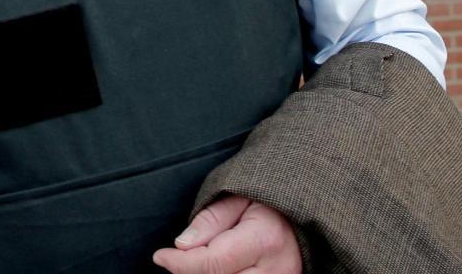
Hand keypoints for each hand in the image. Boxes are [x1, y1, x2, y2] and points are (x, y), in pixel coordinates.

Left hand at [153, 195, 301, 273]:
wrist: (301, 212)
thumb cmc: (267, 198)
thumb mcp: (238, 196)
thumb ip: (211, 220)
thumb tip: (181, 245)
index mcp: (266, 239)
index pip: (216, 262)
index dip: (182, 263)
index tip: (160, 256)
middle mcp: (277, 270)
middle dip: (191, 273)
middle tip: (174, 260)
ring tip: (192, 263)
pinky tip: (209, 270)